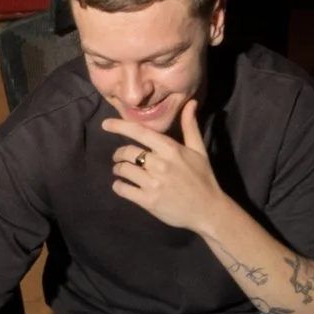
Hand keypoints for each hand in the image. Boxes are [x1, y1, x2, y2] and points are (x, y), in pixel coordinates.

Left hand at [104, 101, 227, 235]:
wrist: (208, 211)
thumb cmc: (203, 178)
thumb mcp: (199, 150)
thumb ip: (190, 126)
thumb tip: (191, 102)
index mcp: (171, 149)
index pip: (140, 132)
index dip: (120, 127)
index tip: (105, 125)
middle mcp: (160, 164)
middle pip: (127, 152)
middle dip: (119, 154)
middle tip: (119, 158)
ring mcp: (153, 184)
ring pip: (123, 170)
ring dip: (118, 169)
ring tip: (121, 171)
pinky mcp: (148, 201)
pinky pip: (123, 189)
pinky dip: (118, 186)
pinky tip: (122, 186)